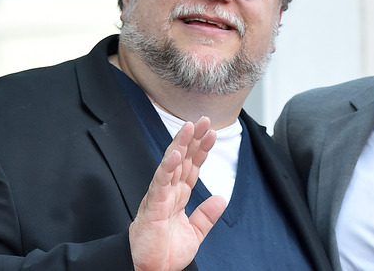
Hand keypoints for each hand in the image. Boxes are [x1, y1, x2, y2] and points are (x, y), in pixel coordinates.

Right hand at [129, 116, 226, 270]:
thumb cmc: (164, 253)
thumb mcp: (194, 233)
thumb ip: (206, 215)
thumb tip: (221, 198)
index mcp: (178, 197)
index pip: (192, 167)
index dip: (202, 150)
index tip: (212, 133)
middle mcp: (169, 192)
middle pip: (182, 159)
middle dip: (193, 139)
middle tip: (203, 120)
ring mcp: (160, 197)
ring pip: (171, 165)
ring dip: (180, 145)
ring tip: (189, 127)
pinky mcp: (153, 206)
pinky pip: (161, 182)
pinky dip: (167, 167)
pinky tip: (175, 154)